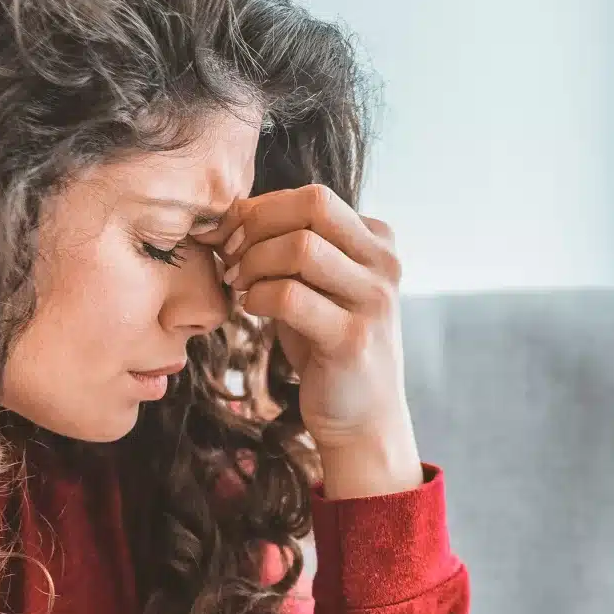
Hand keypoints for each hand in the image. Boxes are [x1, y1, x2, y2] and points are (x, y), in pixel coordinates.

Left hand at [197, 187, 423, 498]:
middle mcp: (384, 264)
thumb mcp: (315, 285)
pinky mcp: (352, 338)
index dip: (262, 209)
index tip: (231, 237)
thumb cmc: (327, 344)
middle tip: (230, 257)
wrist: (362, 417)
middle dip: (257, 226)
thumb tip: (229, 213)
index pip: (313, 197)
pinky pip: (290, 296)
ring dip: (254, 262)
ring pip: (300, 248)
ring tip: (239, 285)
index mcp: (377, 241)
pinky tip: (250, 309)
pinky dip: (257, 296)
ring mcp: (373, 300)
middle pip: (312, 207)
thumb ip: (289, 246)